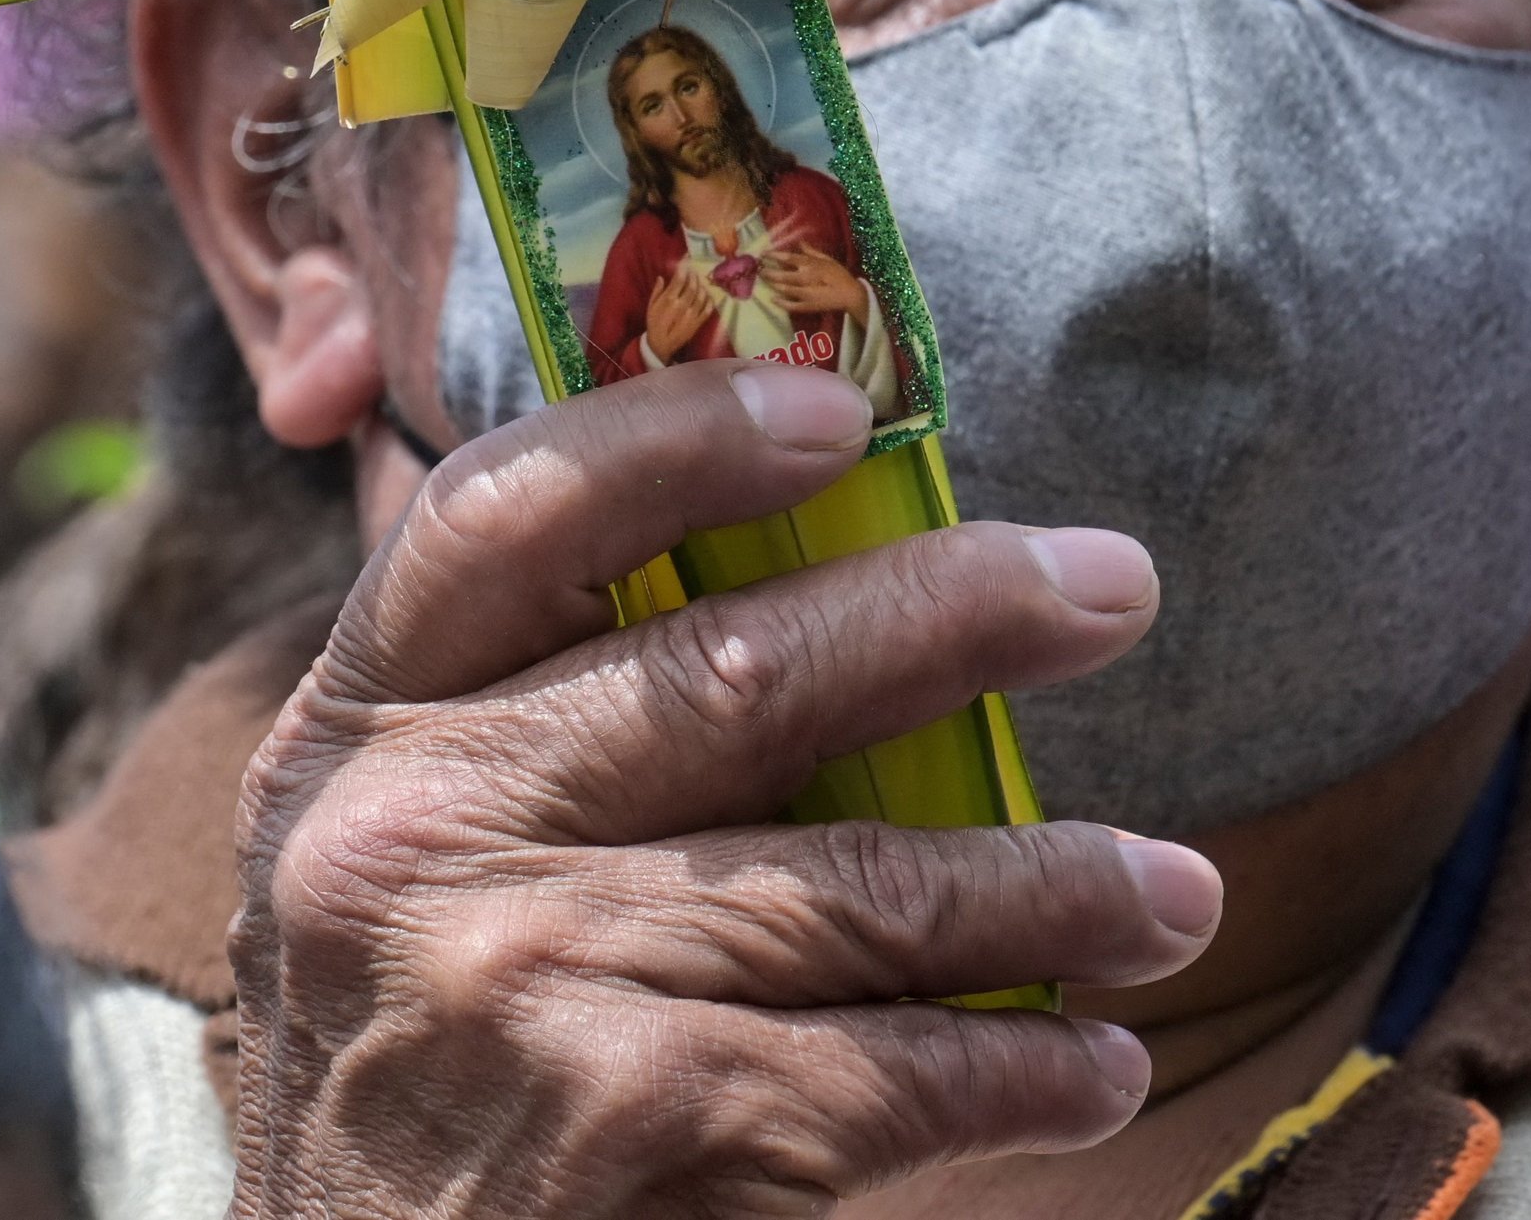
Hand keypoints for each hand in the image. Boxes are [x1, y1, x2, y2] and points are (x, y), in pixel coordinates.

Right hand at [229, 361, 1219, 1219]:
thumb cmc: (412, 1057)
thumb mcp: (397, 854)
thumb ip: (528, 705)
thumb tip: (789, 538)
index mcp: (355, 726)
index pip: (503, 511)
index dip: (677, 434)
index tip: (844, 407)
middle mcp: (412, 832)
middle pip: (727, 669)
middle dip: (952, 613)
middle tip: (1110, 583)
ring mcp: (522, 978)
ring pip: (853, 881)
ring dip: (1048, 884)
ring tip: (1175, 892)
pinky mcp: (639, 1124)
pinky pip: (888, 1068)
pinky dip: (1017, 1067)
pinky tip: (1094, 1065)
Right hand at [645, 254, 716, 360]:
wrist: (661, 345)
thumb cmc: (654, 323)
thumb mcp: (651, 306)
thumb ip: (657, 291)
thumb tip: (662, 277)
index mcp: (669, 300)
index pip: (680, 278)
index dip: (684, 267)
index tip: (686, 259)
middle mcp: (682, 305)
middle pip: (692, 285)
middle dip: (694, 275)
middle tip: (693, 270)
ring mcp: (692, 314)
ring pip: (701, 295)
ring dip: (701, 285)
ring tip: (699, 281)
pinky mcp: (698, 323)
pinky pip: (708, 308)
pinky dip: (709, 299)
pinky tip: (707, 294)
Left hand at [761, 242, 869, 322]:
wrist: (851, 294)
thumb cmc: (840, 274)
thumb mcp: (827, 259)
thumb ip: (811, 252)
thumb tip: (799, 242)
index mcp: (811, 264)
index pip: (788, 259)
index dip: (774, 256)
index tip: (763, 254)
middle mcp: (806, 278)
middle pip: (782, 275)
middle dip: (768, 271)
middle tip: (759, 269)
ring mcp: (806, 293)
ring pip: (785, 288)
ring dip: (772, 284)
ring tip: (763, 279)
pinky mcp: (808, 306)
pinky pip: (792, 305)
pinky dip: (781, 302)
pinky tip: (773, 298)